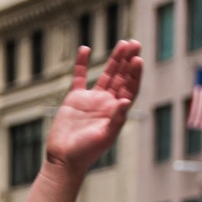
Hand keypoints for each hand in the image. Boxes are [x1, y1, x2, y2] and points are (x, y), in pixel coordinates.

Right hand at [43, 41, 141, 175]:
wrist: (64, 159)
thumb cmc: (86, 152)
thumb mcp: (104, 136)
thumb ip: (116, 118)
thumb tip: (127, 100)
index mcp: (117, 112)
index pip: (130, 88)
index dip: (135, 73)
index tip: (137, 59)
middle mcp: (107, 104)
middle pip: (122, 77)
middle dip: (129, 61)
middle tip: (135, 43)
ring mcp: (92, 100)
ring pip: (106, 74)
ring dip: (115, 59)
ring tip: (123, 43)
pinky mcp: (75, 99)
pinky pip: (80, 77)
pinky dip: (82, 63)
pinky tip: (85, 49)